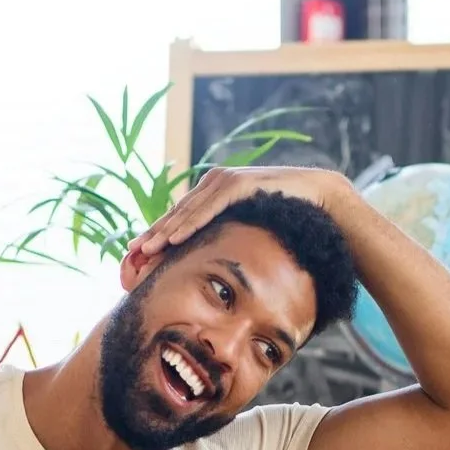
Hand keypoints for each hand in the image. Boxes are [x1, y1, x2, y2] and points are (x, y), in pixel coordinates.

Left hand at [129, 166, 349, 258]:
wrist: (318, 198)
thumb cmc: (285, 219)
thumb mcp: (247, 232)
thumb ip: (227, 240)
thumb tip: (212, 268)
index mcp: (212, 195)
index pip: (178, 218)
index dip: (156, 236)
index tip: (135, 255)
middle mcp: (214, 184)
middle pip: (176, 214)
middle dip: (153, 235)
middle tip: (131, 254)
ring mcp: (225, 181)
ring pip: (187, 210)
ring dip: (165, 231)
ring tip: (147, 250)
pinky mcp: (239, 183)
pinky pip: (209, 207)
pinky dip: (190, 223)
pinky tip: (174, 239)